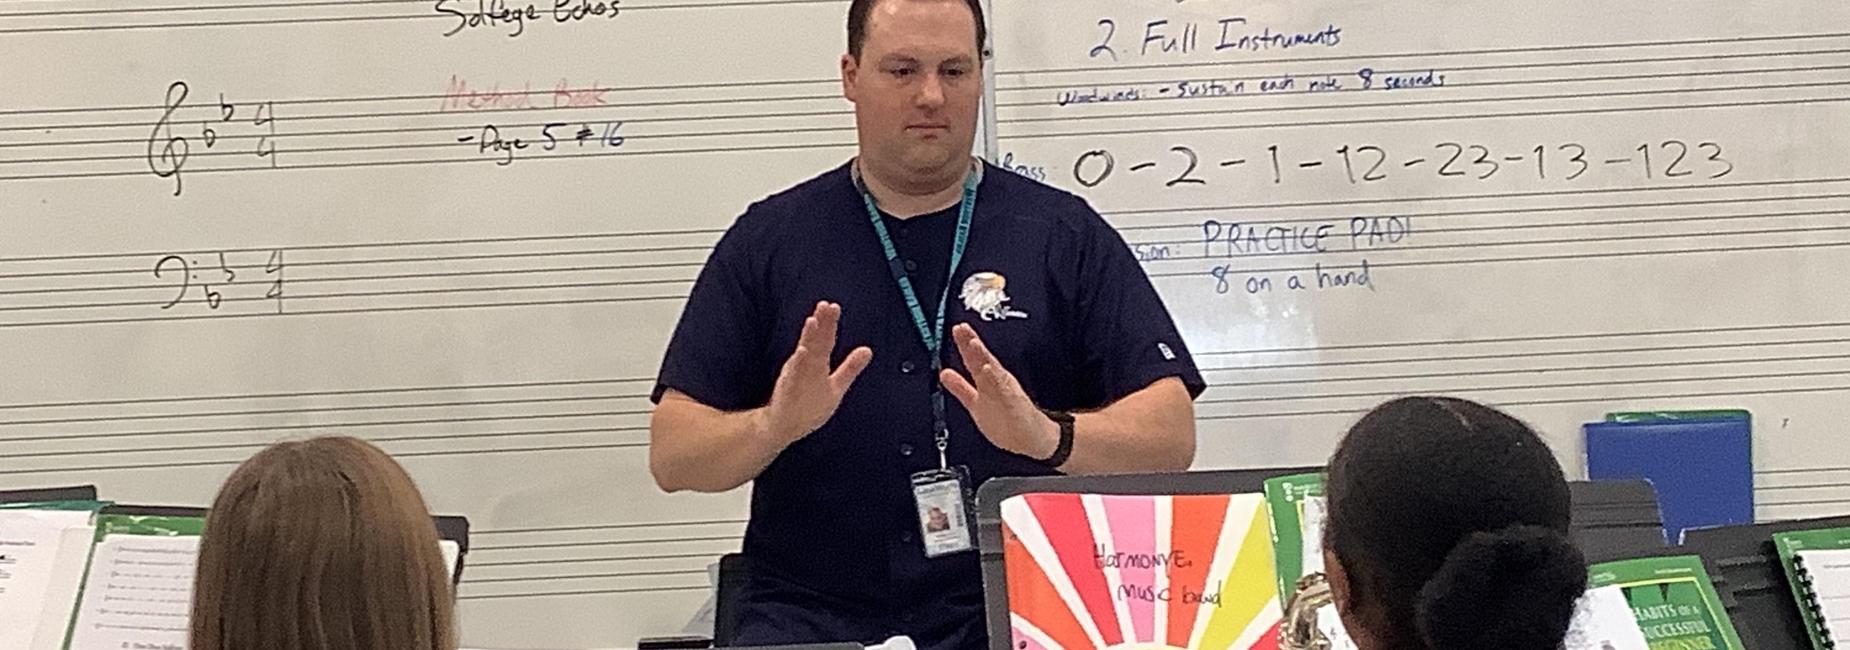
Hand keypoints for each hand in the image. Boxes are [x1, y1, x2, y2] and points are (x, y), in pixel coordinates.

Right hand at [759, 302, 872, 443]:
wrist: (781, 427)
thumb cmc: (808, 405)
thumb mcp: (835, 385)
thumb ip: (850, 368)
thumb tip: (868, 350)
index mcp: (817, 364)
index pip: (825, 340)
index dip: (829, 324)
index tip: (833, 306)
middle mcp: (806, 366)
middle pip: (815, 341)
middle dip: (821, 323)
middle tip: (825, 305)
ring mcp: (796, 377)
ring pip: (805, 354)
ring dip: (808, 337)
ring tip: (813, 321)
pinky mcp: (788, 389)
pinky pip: (794, 375)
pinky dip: (798, 363)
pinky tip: (802, 351)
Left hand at [939, 323, 1057, 459]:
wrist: (1032, 438)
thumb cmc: (1007, 420)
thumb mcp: (976, 402)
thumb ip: (960, 387)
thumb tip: (944, 374)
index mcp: (988, 382)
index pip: (975, 360)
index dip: (965, 344)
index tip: (957, 329)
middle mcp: (998, 383)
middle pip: (983, 360)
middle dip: (972, 344)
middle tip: (962, 329)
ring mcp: (1007, 393)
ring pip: (993, 372)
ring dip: (983, 357)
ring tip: (973, 343)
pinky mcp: (1015, 404)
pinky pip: (1004, 391)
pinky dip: (996, 379)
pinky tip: (988, 369)